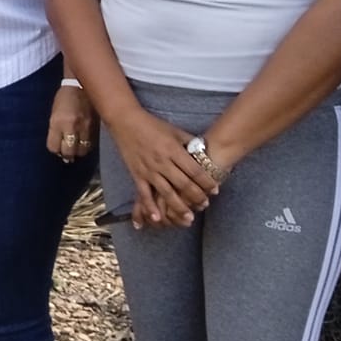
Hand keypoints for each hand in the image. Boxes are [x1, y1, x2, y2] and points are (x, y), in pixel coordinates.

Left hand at [45, 84, 96, 162]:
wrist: (82, 85)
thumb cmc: (65, 98)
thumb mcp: (54, 113)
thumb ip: (55, 130)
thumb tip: (60, 148)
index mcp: (57, 122)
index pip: (54, 147)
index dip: (54, 149)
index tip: (56, 147)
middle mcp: (71, 126)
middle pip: (68, 152)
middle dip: (66, 154)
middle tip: (66, 150)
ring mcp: (85, 128)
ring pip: (81, 151)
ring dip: (77, 151)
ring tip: (75, 147)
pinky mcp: (95, 128)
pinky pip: (91, 145)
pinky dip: (86, 146)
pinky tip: (84, 142)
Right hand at [110, 108, 219, 227]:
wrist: (126, 121)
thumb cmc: (152, 125)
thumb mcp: (174, 130)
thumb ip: (189, 142)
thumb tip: (205, 152)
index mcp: (173, 150)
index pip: (194, 170)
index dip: (206, 182)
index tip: (215, 190)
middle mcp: (162, 161)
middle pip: (183, 184)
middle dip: (196, 197)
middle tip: (205, 205)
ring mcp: (149, 170)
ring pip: (166, 193)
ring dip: (178, 207)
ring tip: (189, 219)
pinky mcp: (137, 174)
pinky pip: (144, 194)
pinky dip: (150, 207)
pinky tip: (157, 219)